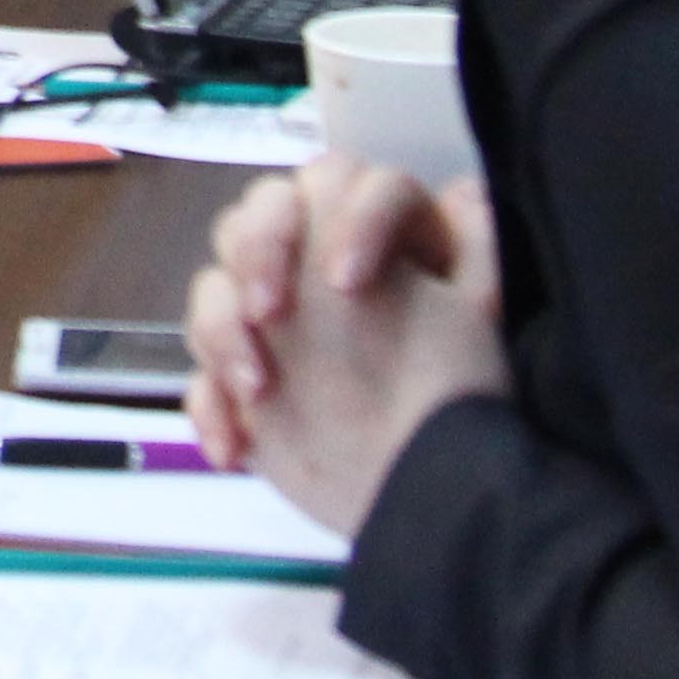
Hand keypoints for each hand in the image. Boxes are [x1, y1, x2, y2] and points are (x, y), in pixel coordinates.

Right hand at [186, 157, 507, 531]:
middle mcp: (306, 266)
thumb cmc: (462, 395)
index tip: (349, 285)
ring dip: (221, 334)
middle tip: (270, 314)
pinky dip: (211, 408)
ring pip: (213, 289)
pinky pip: (200, 377)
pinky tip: (237, 449)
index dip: (343, 222)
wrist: (433, 495)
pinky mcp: (243, 383)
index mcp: (363, 236)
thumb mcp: (478, 316)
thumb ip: (472, 243)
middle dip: (256, 255)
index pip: (339, 183)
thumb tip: (464, 190)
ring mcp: (268, 326)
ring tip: (257, 392)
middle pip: (256, 216)